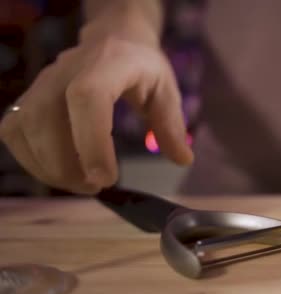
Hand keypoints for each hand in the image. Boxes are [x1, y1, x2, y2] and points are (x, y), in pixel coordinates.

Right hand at [0, 31, 192, 193]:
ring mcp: (41, 84)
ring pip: (24, 129)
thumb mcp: (166, 90)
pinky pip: (13, 133)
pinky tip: (59, 173)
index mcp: (107, 65)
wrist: (113, 39)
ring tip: (82, 184)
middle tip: (98, 186)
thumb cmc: (141, 67)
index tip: (105, 177)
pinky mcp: (26, 98)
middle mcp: (65, 71)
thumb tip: (183, 160)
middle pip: (47, 120)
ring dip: (49, 168)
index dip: (91, 141)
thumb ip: (172, 125)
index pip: (87, 98)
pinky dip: (31, 161)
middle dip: (69, 166)